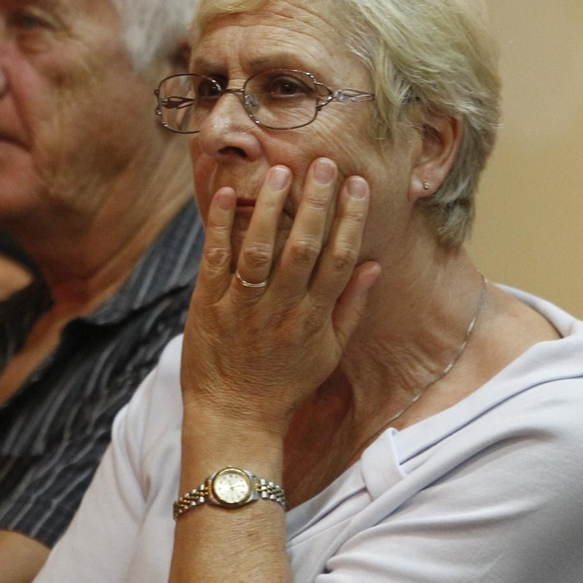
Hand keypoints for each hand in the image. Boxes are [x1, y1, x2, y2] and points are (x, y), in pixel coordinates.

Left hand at [180, 157, 380, 439]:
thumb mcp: (328, 352)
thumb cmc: (285, 385)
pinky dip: (221, 227)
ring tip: (280, 171)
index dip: (350, 220)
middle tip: (325, 163)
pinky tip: (229, 195)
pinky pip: (215, 261)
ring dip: (271, 209)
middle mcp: (282, 310)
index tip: (357, 184)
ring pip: (260, 251)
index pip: (338, 261)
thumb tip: (375, 265)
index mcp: (314, 319)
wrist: (234, 418)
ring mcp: (244, 307)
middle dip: (316, 204)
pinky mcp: (208, 306)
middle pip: (303, 249)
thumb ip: (351, 307)